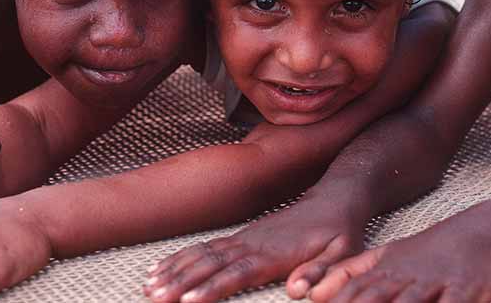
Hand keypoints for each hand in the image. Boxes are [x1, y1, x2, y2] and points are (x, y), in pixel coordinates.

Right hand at [143, 198, 364, 302]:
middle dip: (181, 283)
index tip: (187, 302)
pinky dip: (181, 258)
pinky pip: (205, 247)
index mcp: (275, 254)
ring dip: (175, 271)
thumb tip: (298, 291)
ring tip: (149, 287)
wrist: (335, 198)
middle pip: (211, 265)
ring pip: (202, 255)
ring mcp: (244, 238)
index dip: (212, 289)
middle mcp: (253, 244)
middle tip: (153, 298)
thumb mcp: (342, 252)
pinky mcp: (241, 236)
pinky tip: (162, 268)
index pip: (238, 274)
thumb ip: (320, 271)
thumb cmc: (340, 231)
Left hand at [309, 218, 490, 302]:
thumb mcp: (388, 256)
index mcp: (386, 270)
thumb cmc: (430, 252)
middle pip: (374, 300)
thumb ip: (350, 274)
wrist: (484, 230)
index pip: (352, 292)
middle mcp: (406, 277)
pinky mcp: (466, 290)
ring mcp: (436, 283)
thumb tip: (313, 295)